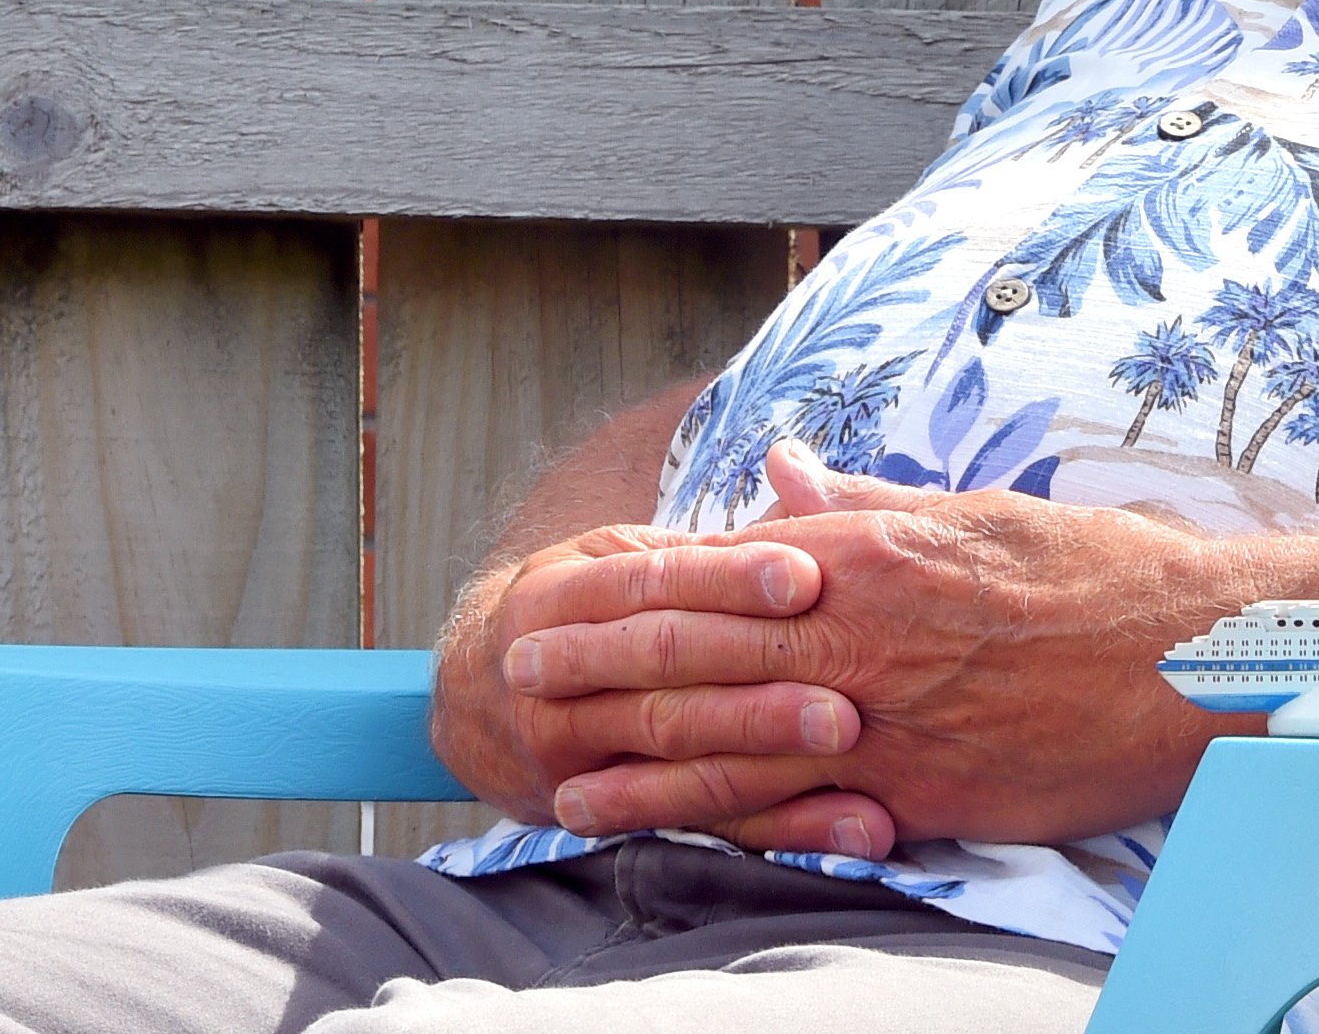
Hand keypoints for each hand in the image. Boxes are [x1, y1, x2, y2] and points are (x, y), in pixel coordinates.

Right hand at [440, 507, 900, 858]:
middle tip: (841, 679)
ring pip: (674, 748)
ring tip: (847, 737)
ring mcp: (565, 752)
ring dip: (765, 750)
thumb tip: (793, 487)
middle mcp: (550, 677)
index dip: (727, 579)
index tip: (805, 576)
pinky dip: (779, 832)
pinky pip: (696, 822)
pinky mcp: (594, 814)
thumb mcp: (607, 562)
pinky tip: (847, 827)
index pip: (651, 584)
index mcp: (557, 595)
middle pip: (663, 669)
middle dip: (755, 673)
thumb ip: (693, 549)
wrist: (472, 705)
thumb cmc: (576, 614)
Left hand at [500, 445, 1248, 847]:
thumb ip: (867, 505)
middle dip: (601, 668)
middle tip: (515, 678)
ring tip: (561, 776)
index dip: (632, 584)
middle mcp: (865, 639)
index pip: (721, 567)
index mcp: (875, 557)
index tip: (564, 591)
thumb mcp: (977, 515)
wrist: (1197, 662)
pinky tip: (677, 831)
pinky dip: (728, 821)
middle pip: (703, 656)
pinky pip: (803, 813)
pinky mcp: (921, 798)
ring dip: (638, 759)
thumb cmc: (1100, 578)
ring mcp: (888, 727)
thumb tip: (782, 475)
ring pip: (735, 745)